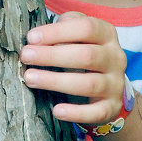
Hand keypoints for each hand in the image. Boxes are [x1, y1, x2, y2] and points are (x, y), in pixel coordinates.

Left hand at [20, 11, 127, 125]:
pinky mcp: (112, 107)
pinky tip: (56, 110)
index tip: (31, 37)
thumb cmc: (84, 53)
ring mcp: (115, 84)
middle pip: (87, 55)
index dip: (57, 32)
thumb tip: (38, 37)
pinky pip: (96, 112)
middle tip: (26, 56)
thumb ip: (64, 28)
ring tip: (30, 78)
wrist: (108, 86)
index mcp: (106, 34)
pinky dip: (76, 113)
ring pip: (89, 84)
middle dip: (52, 56)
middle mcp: (115, 58)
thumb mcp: (78, 35)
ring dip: (56, 81)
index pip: (86, 28)